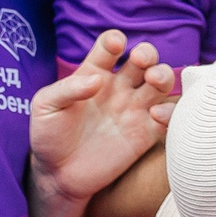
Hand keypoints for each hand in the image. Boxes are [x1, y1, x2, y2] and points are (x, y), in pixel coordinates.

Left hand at [30, 31, 175, 203]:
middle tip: (140, 60)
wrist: (57, 175)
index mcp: (93, 74)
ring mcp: (133, 109)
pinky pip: (167, 117)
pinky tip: (155, 115)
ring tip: (154, 80)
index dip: (114, 41)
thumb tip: (96, 80)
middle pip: (143, 59)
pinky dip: (169, 111)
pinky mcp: (144, 134)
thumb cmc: (48, 136)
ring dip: (164, 74)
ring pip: (161, 82)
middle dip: (147, 53)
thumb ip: (67, 89)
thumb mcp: (45, 106)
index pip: (110, 47)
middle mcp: (117, 88)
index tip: (115, 46)